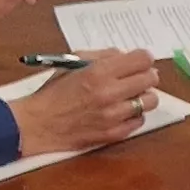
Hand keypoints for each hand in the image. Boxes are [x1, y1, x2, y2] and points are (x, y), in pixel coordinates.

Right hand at [9, 51, 160, 156]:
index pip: (142, 59)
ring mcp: (113, 116)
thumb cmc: (54, 93)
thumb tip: (125, 55)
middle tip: (137, 77)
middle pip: (151, 79)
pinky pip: (139, 121)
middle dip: (146, 75)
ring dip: (143, 96)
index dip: (143, 58)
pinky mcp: (114, 134)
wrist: (39, 124)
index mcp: (98, 72)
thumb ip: (102, 56)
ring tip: (131, 95)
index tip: (140, 60)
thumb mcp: (72, 63)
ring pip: (150, 101)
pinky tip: (122, 111)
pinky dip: (134, 115)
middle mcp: (109, 93)